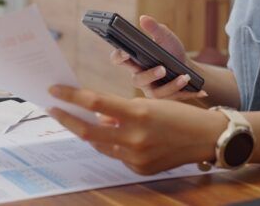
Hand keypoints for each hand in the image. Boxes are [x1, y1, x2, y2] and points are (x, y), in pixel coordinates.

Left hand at [48, 85, 224, 174]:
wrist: (207, 138)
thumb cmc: (180, 114)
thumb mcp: (150, 103)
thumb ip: (121, 110)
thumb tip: (97, 117)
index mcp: (138, 113)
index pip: (95, 103)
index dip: (71, 97)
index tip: (55, 91)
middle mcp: (135, 137)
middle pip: (88, 131)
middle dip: (67, 119)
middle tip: (52, 109)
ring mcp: (136, 157)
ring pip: (101, 145)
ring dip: (91, 132)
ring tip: (83, 121)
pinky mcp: (140, 169)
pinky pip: (117, 155)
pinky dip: (115, 144)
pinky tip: (121, 136)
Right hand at [109, 15, 207, 100]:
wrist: (187, 66)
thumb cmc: (171, 50)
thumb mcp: (165, 37)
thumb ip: (154, 28)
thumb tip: (144, 18)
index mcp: (135, 61)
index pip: (118, 59)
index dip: (119, 57)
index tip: (126, 52)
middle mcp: (140, 77)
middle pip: (137, 79)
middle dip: (149, 75)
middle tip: (162, 68)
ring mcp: (151, 89)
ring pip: (156, 93)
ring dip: (171, 86)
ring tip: (185, 77)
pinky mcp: (164, 98)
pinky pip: (173, 99)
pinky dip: (187, 93)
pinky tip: (200, 90)